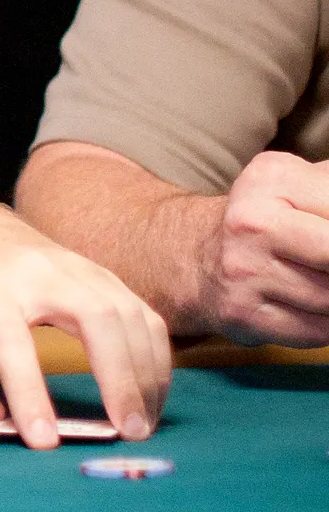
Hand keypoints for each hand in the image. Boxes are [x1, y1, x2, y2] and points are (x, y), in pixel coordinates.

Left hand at [0, 202, 170, 448]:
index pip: (13, 343)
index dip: (30, 393)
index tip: (46, 442)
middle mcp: (36, 272)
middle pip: (95, 317)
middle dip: (119, 377)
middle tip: (130, 433)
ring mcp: (75, 267)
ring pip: (128, 312)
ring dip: (146, 371)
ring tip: (143, 424)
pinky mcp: (99, 272)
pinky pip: (140, 310)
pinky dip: (154, 354)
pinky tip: (150, 393)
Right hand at [197, 150, 328, 344]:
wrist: (195, 259)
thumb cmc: (266, 219)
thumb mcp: (297, 183)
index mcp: (271, 180)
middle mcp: (252, 223)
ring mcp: (244, 272)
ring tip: (324, 281)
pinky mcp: (243, 315)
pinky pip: (316, 331)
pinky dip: (326, 324)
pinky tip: (317, 308)